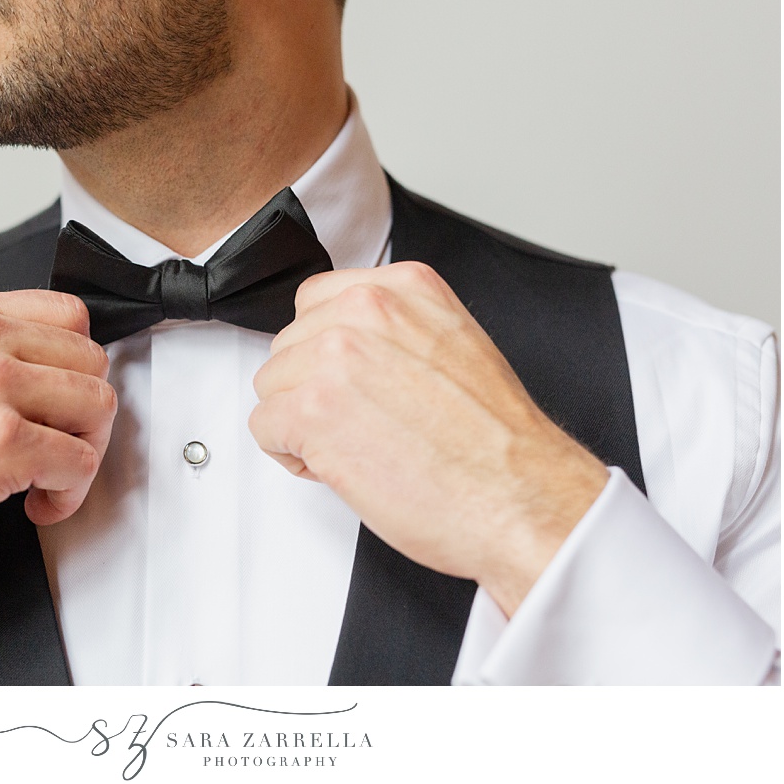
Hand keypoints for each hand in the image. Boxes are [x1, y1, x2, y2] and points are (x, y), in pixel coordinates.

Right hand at [0, 289, 115, 628]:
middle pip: (92, 361)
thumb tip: (39, 368)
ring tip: (45, 482)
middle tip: (56, 451)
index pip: (69, 316)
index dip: (74, 368)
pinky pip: (80, 463)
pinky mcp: (0, 443)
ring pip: (98, 408)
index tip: (60, 404)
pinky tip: (35, 505)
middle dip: (83, 416)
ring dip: (83, 455)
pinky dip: (69, 494)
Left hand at [249, 262, 607, 616]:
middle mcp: (367, 311)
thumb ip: (399, 330)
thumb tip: (354, 347)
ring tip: (356, 445)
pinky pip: (264, 428)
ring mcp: (334, 357)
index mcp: (405, 287)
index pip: (318, 301)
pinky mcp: (311, 410)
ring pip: (272, 385)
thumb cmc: (496, 442)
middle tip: (360, 423)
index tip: (348, 380)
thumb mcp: (455, 345)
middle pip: (289, 344)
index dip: (325, 351)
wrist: (519, 496)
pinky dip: (291, 455)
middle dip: (312, 388)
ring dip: (299, 422)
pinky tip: (338, 465)